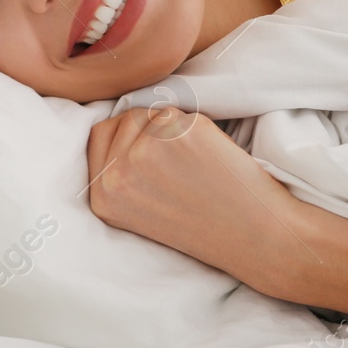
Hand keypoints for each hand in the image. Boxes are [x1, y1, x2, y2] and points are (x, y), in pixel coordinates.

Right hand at [86, 106, 300, 281]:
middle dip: (149, 128)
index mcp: (101, 196)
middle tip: (177, 160)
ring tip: (193, 163)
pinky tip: (210, 157)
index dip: (124, 134)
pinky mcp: (177, 134)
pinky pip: (182, 112)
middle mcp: (116, 175)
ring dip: (173, 126)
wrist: (249, 235)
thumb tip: (122, 123)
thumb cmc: (201, 221)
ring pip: (154, 112)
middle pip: (124, 118)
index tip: (146, 144)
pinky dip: (198, 127)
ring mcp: (145, 151)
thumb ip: (119, 172)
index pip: (98, 136)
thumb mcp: (138, 209)